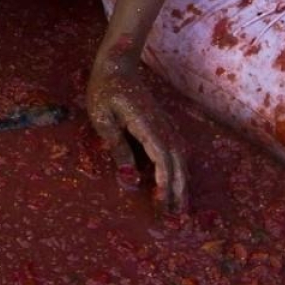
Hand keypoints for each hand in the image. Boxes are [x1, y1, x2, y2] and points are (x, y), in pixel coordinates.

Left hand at [86, 51, 187, 212]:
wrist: (117, 65)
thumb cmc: (105, 89)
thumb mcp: (102, 117)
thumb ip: (117, 146)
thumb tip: (129, 178)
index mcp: (146, 124)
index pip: (162, 158)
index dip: (165, 183)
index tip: (163, 204)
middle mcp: (161, 126)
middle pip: (176, 162)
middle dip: (178, 190)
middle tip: (177, 218)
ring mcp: (165, 124)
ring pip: (180, 157)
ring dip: (182, 182)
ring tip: (181, 207)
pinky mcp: (163, 124)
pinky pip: (176, 150)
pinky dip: (179, 169)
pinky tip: (178, 182)